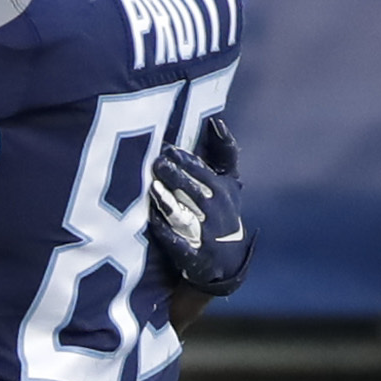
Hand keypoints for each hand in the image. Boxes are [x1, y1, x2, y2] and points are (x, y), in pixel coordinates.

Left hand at [150, 114, 250, 296]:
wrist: (228, 260)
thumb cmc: (222, 210)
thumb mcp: (229, 183)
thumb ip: (224, 153)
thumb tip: (215, 120)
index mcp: (223, 192)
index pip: (206, 174)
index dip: (188, 162)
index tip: (169, 149)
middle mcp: (217, 212)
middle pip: (195, 192)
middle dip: (177, 176)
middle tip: (156, 163)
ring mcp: (206, 235)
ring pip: (185, 215)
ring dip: (170, 201)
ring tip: (152, 187)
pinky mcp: (194, 256)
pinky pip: (178, 244)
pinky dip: (166, 233)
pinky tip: (151, 221)